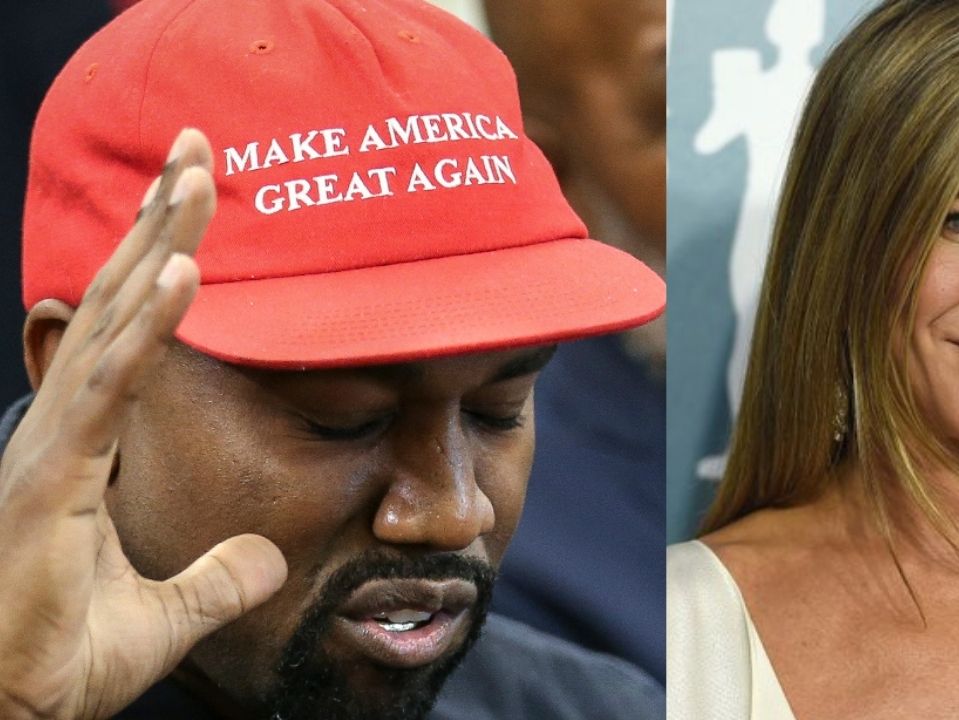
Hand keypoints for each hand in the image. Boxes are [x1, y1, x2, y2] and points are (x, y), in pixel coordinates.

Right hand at [0, 129, 287, 718]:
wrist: (6, 708)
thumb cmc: (60, 659)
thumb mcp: (166, 614)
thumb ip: (219, 576)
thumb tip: (274, 558)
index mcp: (84, 442)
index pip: (130, 332)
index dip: (157, 261)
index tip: (193, 199)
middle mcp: (66, 425)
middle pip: (118, 301)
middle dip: (158, 219)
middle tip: (199, 146)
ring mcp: (54, 443)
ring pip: (114, 321)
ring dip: (157, 241)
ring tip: (199, 173)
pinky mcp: (53, 475)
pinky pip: (112, 386)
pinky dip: (147, 325)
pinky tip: (182, 271)